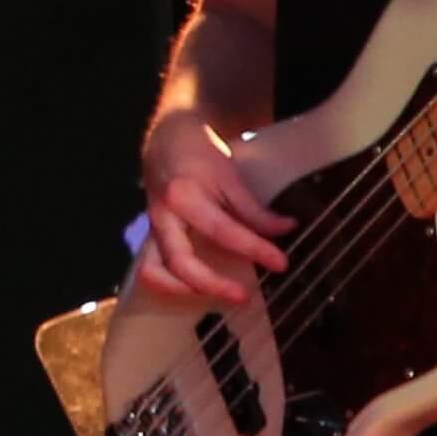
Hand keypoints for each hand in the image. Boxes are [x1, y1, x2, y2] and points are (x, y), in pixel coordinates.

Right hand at [130, 119, 288, 307]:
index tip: (281, 262)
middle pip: (182, 262)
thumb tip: (286, 230)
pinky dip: (170, 284)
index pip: (223, 231)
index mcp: (183, 196)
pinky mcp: (150, 237)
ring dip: (184, 291)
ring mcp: (152, 230)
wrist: (169, 138)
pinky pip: (151, 268)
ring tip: (216, 297)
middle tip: (245, 296)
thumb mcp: (230, 175)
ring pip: (154, 272)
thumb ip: (254, 208)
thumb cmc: (201, 154)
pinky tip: (197, 289)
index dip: (255, 249)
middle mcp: (162, 217)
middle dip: (214, 284)